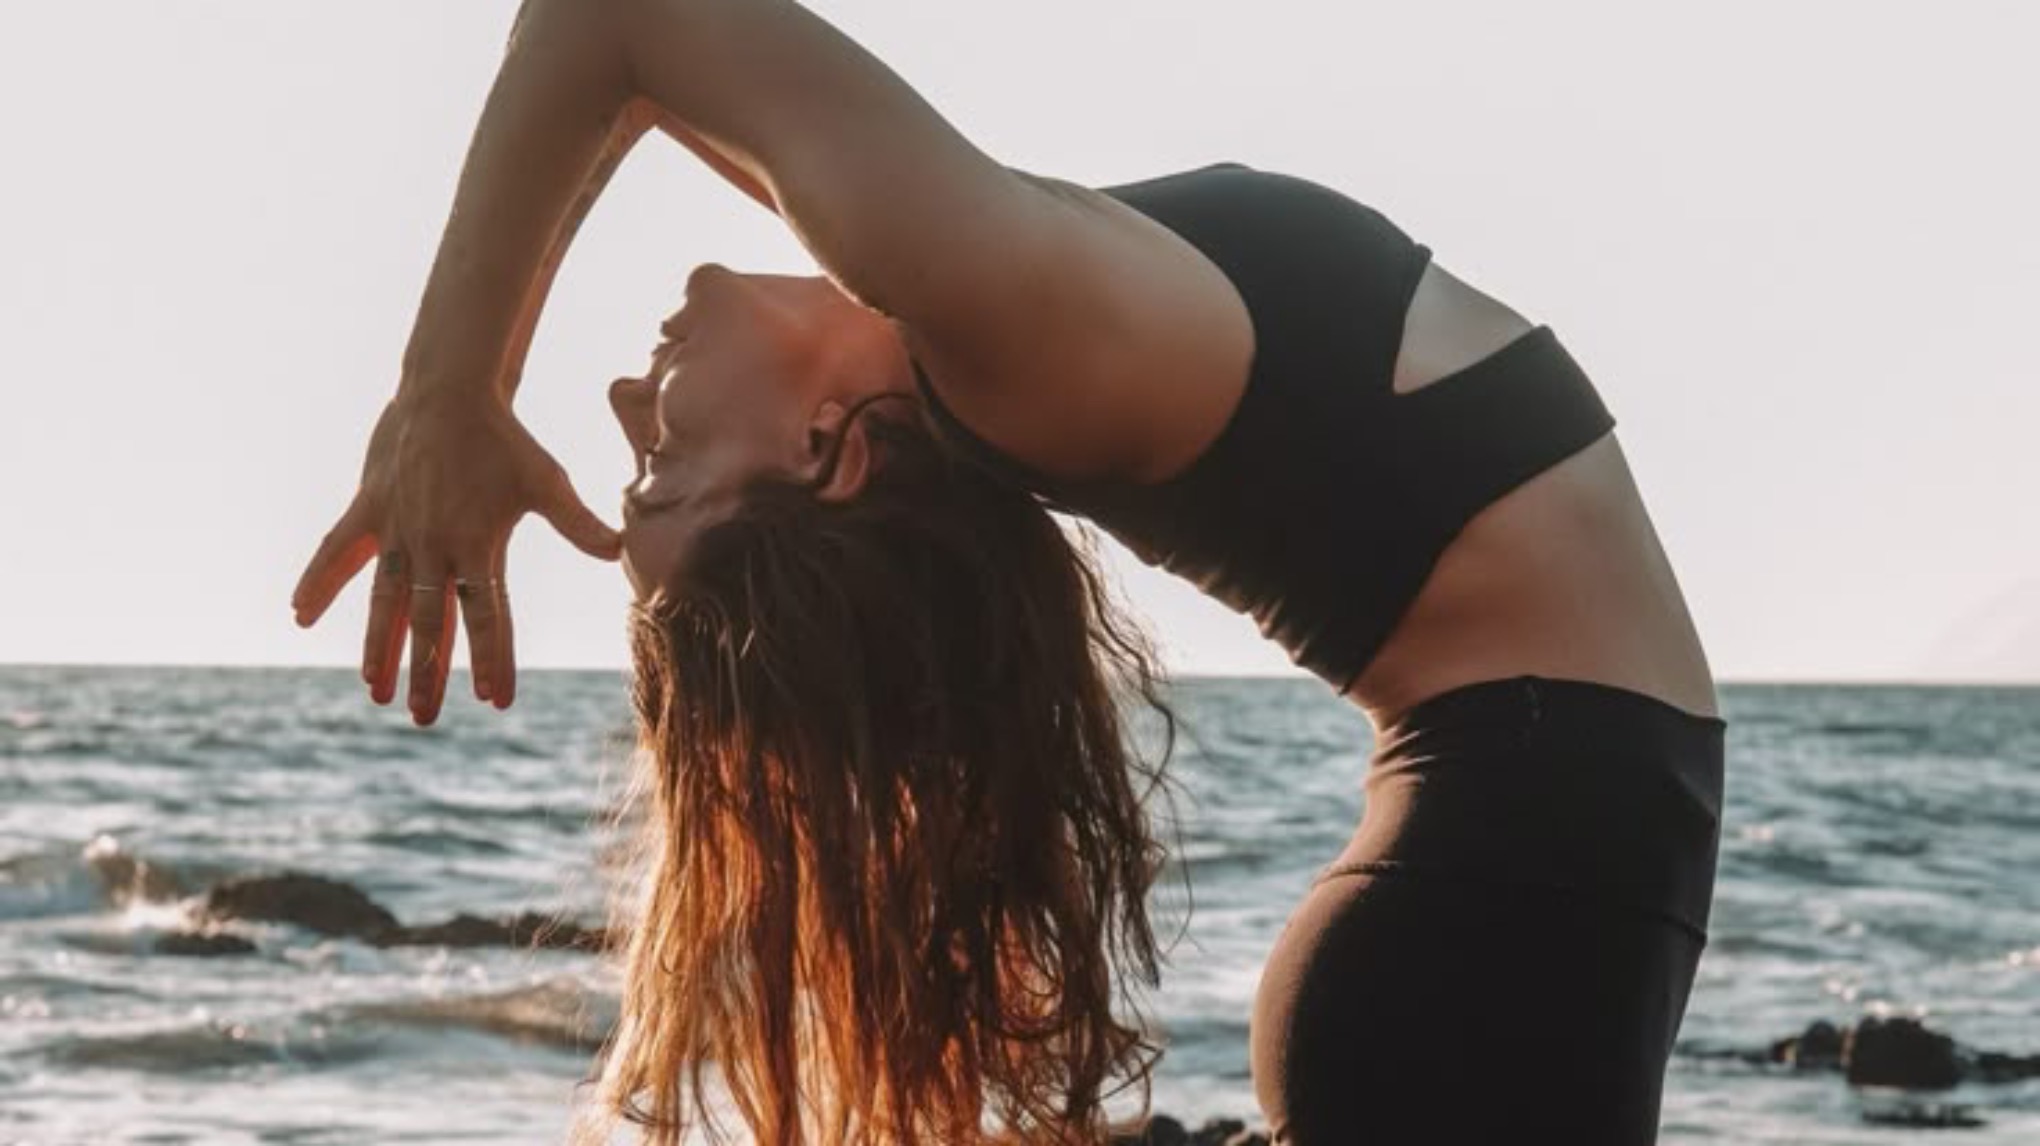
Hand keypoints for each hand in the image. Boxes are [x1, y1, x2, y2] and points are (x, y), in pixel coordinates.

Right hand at [291, 391, 619, 724]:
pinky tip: (300, 618)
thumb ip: (580, 523)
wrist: (452, 391)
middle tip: (425, 717)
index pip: (488, 616)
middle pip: (431, 623)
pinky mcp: (368, 510)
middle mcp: (434, 546)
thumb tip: (620, 551)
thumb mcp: (546, 482)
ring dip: (379, 648)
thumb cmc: (505, 440)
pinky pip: (336, 552)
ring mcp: (397, 530)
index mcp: (478, 545)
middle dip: (429, 673)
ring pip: (384, 602)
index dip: (492, 659)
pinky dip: (318, 583)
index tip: (495, 700)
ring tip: (375, 691)